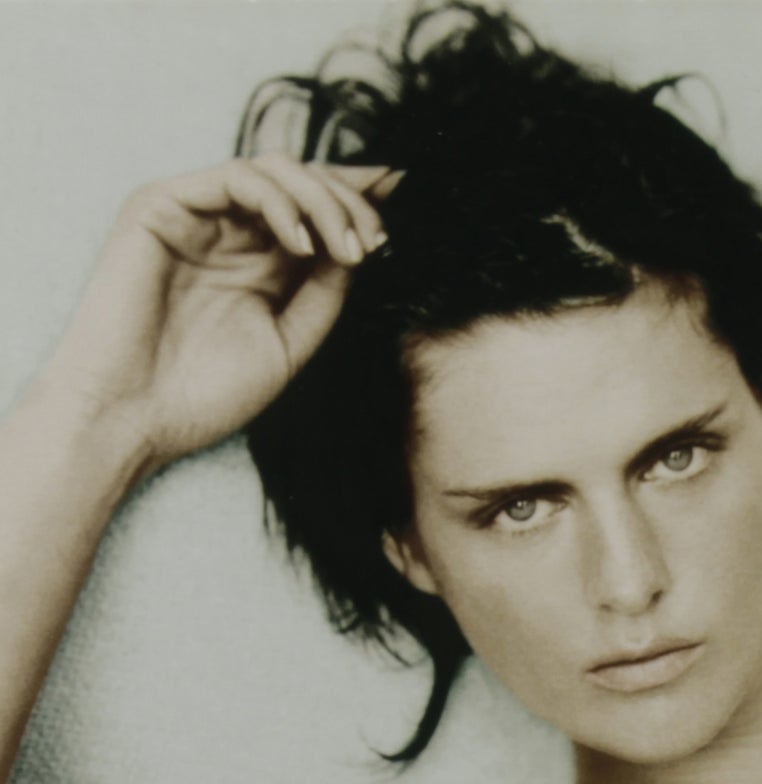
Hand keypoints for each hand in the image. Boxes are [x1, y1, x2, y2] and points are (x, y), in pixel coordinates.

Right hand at [37, 156, 395, 476]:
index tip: (410, 202)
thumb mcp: (289, 343)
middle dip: (350, 204)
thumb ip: (325, 294)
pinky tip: (305, 245)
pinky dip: (278, 202)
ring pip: (274, 171)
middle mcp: (230, 231)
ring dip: (324, 201)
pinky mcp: (162, 204)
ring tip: (350, 248)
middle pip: (303, 183)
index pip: (315, 212)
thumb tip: (365, 244)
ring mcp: (196, 214)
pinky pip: (234, 178)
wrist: (135, 416)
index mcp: (260, 262)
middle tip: (379, 241)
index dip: (361, 200)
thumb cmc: (205, 393)